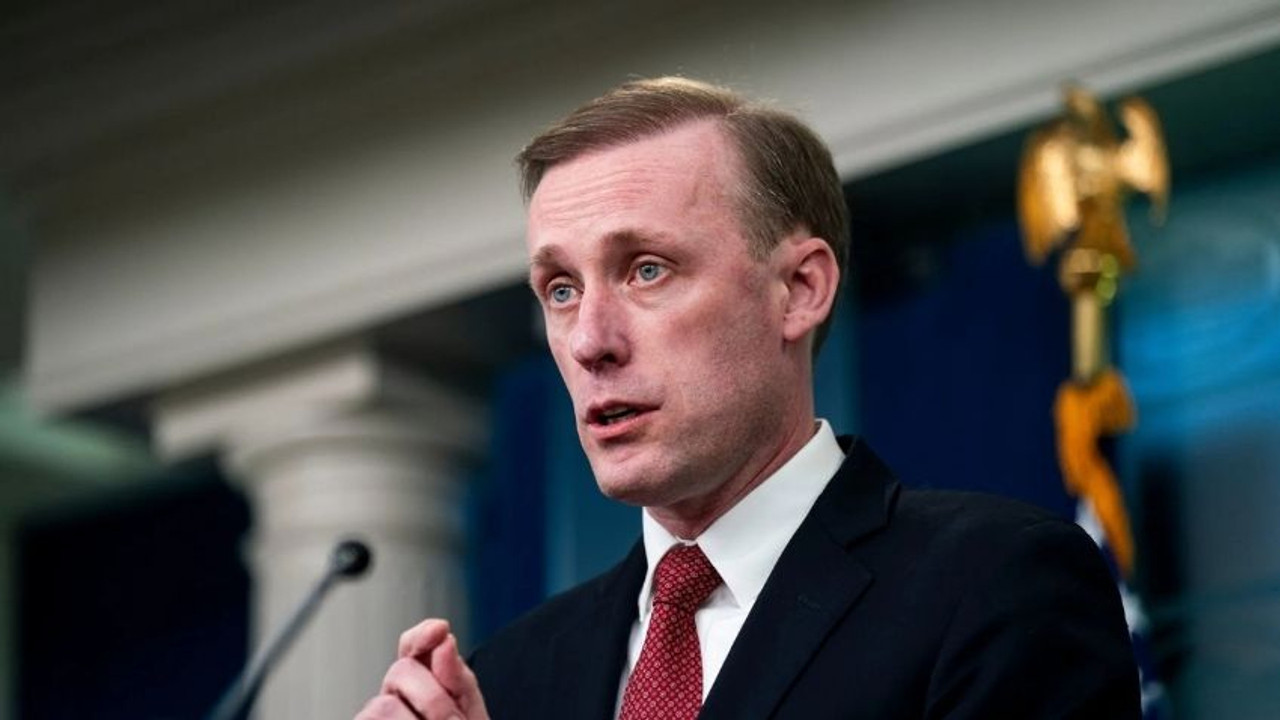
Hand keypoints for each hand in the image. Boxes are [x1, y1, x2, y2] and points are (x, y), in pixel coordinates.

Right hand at [355, 619, 489, 719]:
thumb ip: (458, 678)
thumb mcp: (468, 710)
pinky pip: (371, 718)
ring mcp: (378, 716)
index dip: (421, 635)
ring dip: (421, 717)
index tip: (440, 629)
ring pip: (384, 704)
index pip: (412, 646)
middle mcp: (396, 698)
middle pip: (401, 671)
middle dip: (434, 698)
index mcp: (422, 686)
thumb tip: (445, 638)